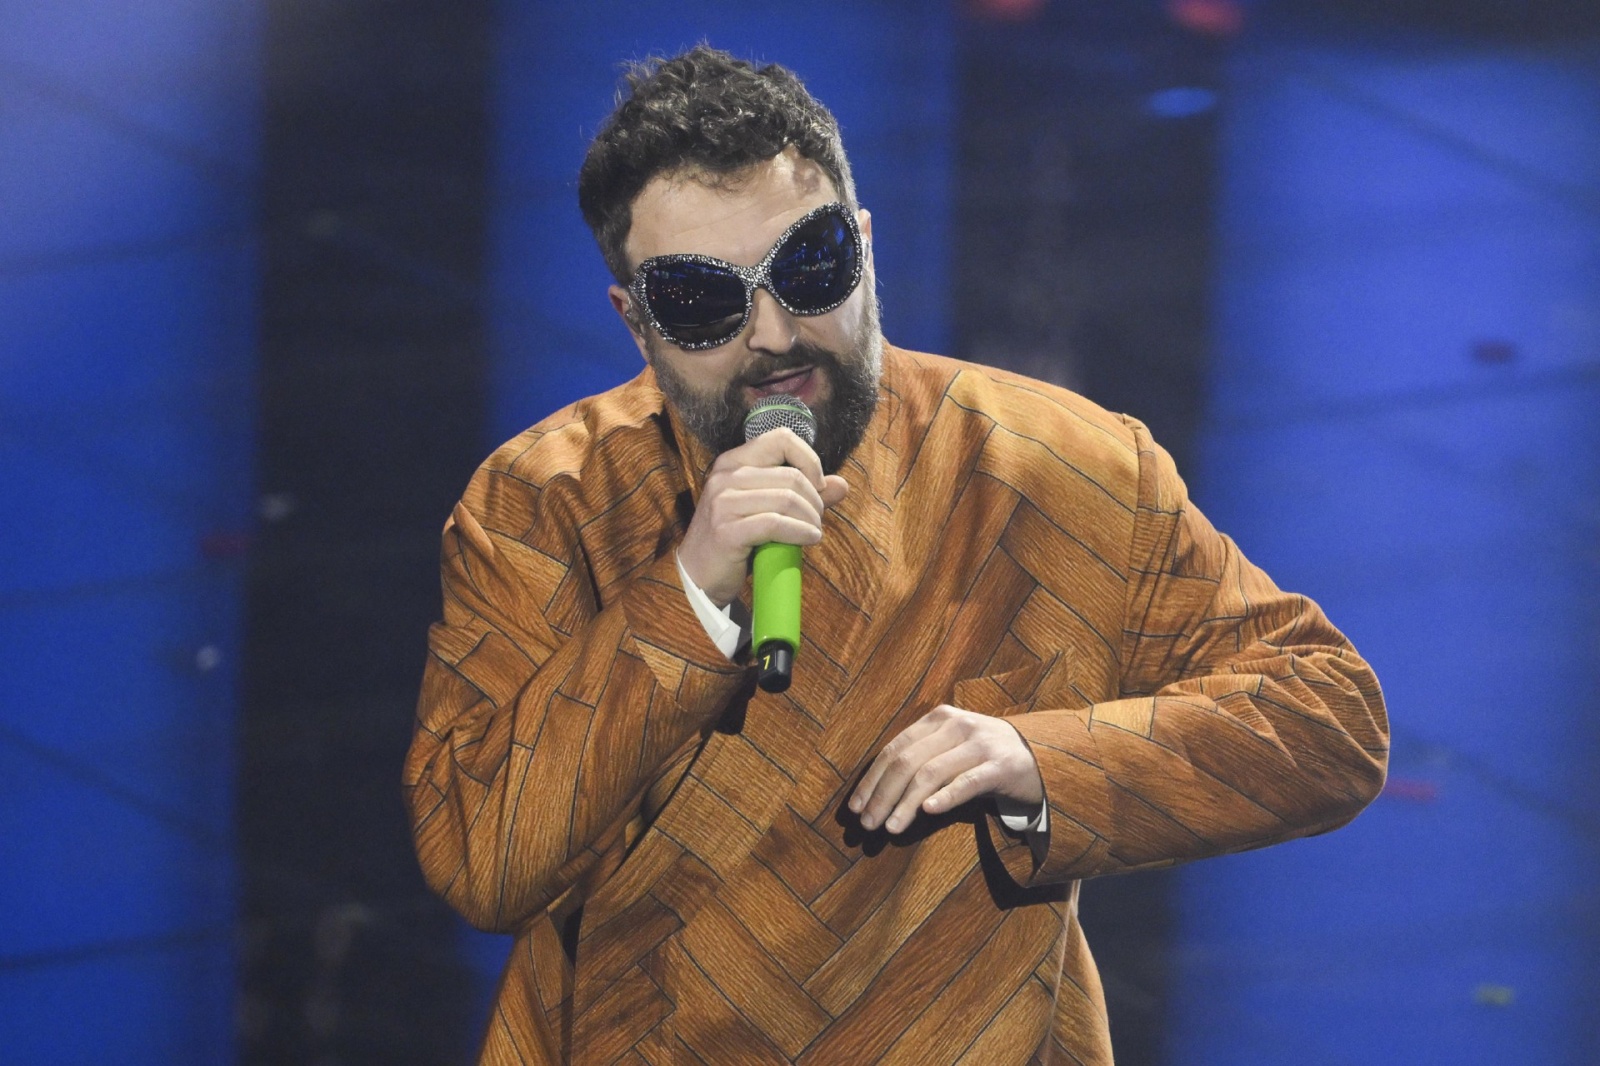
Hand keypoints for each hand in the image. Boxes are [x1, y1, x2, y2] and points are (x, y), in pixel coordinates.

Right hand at [678, 428, 848, 606]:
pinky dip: (801, 532)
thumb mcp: (766, 509)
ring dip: (811, 519)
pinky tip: (809, 539)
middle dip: (815, 500)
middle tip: (817, 520)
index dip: (809, 459)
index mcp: (733, 462)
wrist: (697, 576)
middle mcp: (725, 476)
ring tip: (814, 532)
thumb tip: (842, 485)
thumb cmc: (735, 539)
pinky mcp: (726, 532)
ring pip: (787, 499)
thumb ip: (803, 495)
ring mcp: (723, 503)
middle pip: (791, 476)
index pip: (781, 438)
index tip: (818, 485)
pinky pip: (776, 524)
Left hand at [849, 705, 1043, 833]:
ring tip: (890, 828)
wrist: (1040, 756)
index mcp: (939, 718)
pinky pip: (968, 782)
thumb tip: (874, 795)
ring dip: (905, 804)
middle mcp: (957, 725)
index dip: (872, 779)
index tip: (856, 807)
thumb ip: (919, 760)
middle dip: (883, 795)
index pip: (895, 749)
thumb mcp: (950, 748)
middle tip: (867, 825)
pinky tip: (928, 812)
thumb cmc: (983, 757)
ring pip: (931, 773)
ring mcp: (981, 744)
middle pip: (908, 762)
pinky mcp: (1002, 766)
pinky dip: (945, 797)